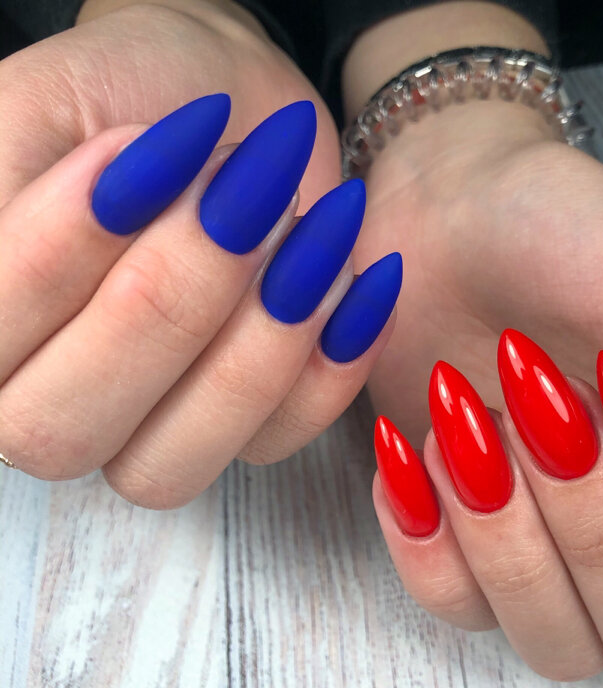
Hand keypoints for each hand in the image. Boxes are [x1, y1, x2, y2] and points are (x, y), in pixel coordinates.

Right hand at [0, 2, 400, 507]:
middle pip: (71, 425)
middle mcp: (55, 405)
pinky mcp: (250, 430)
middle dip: (171, 297)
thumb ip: (18, 179)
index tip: (138, 154)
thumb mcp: (49, 103)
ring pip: (173, 463)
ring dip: (256, 340)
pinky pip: (282, 436)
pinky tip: (358, 280)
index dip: (66, 253)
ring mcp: (155, 434)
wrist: (228, 106)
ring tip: (308, 229)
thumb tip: (95, 218)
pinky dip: (334, 359)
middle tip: (239, 192)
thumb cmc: (132, 98)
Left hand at [360, 102, 602, 687]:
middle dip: (599, 527)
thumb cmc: (569, 235)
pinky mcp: (459, 546)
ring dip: (510, 537)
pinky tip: (415, 451)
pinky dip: (431, 541)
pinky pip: (456, 609)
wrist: (447, 219)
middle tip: (542, 407)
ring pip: (558, 644)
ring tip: (463, 420)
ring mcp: (544, 555)